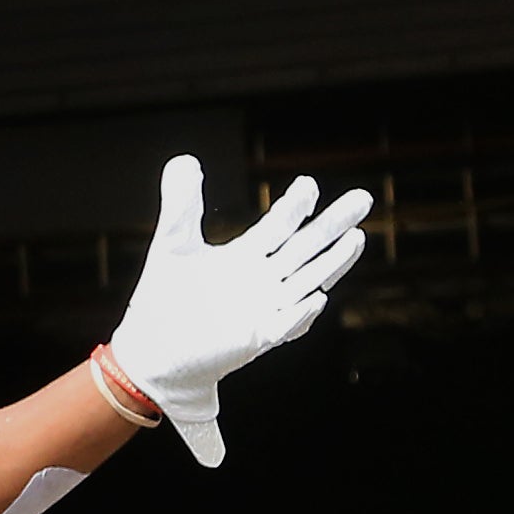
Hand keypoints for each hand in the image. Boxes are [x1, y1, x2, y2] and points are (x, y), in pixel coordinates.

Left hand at [107, 155, 371, 465]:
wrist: (151, 354)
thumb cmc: (164, 301)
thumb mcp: (171, 245)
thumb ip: (182, 205)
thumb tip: (185, 159)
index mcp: (247, 258)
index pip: (279, 226)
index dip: (294, 206)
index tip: (308, 184)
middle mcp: (263, 282)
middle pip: (306, 248)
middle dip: (333, 225)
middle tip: (362, 197)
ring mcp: (263, 311)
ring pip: (307, 283)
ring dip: (332, 263)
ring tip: (355, 238)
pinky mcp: (254, 340)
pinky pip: (284, 328)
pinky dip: (300, 314)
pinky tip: (316, 298)